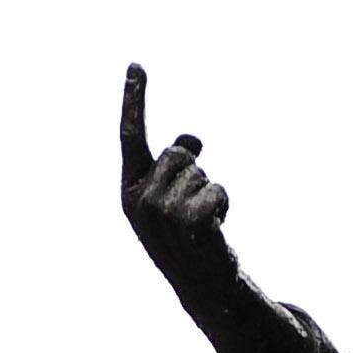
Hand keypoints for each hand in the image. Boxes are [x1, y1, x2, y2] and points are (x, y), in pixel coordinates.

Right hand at [119, 65, 236, 303]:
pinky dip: (222, 205)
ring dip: (210, 192)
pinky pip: (216, 191)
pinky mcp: (187, 220)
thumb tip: (192, 138)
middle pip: (178, 153)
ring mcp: (162, 212)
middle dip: (195, 171)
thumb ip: (176, 165)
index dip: (134, 100)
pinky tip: (214, 230)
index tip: (137, 65)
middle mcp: (139, 200)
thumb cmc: (188, 240)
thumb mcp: (175, 198)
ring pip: (200, 172)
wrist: (202, 287)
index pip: (131, 137)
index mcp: (130, 191)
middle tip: (193, 208)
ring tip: (202, 224)